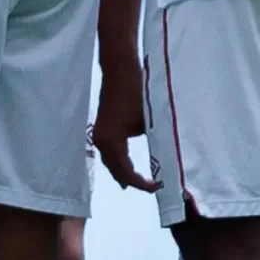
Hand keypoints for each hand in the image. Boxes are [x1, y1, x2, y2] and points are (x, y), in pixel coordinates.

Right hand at [92, 51, 158, 192]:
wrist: (120, 71)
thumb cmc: (136, 93)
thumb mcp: (148, 120)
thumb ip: (151, 140)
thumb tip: (160, 156)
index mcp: (111, 142)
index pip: (126, 172)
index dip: (141, 183)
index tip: (157, 186)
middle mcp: (101, 141)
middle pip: (115, 170)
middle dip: (131, 181)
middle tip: (151, 188)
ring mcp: (99, 134)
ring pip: (110, 162)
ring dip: (122, 173)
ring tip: (136, 184)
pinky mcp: (102, 127)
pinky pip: (108, 152)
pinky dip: (117, 161)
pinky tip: (124, 164)